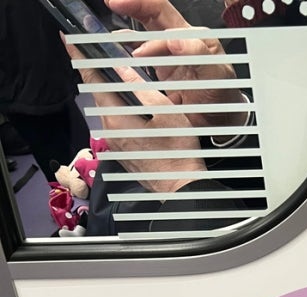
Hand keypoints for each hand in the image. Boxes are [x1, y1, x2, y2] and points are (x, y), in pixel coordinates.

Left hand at [64, 47, 204, 193]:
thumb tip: (122, 68)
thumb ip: (141, 88)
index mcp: (117, 118)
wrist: (181, 189)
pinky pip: (116, 124)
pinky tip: (130, 105)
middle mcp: (110, 132)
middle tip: (96, 54)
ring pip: (108, 110)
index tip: (69, 42)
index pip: (94, 81)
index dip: (81, 60)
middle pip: (99, 95)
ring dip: (110, 93)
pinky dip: (119, 109)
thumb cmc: (178, 151)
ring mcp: (116, 144)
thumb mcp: (165, 111)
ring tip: (115, 77)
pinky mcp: (124, 153)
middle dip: (97, 74)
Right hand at [106, 0, 245, 130]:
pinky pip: (135, 59)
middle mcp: (176, 42)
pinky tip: (109, 54)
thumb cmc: (223, 97)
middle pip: (148, 15)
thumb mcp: (217, 75)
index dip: (140, 7)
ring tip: (103, 37)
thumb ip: (199, 55)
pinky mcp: (156, 73)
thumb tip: (175, 39)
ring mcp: (164, 57)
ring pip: (137, 37)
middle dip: (129, 6)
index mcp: (191, 35)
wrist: (221, 122)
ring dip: (120, 35)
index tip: (121, 8)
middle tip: (111, 4)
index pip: (161, 13)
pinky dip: (121, 56)